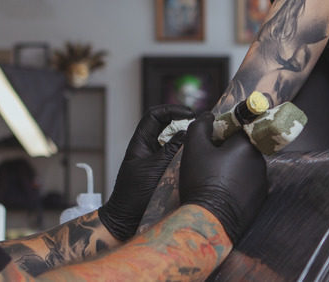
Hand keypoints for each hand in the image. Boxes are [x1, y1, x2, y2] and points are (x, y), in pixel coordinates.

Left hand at [98, 104, 196, 240]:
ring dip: (187, 139)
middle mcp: (149, 147)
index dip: (172, 110)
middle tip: (201, 126)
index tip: (190, 114)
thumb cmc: (134, 193)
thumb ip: (172, 149)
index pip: (155, 115)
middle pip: (167, 126)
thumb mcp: (155, 167)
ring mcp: (156, 159)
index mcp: (141, 142)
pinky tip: (197, 157)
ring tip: (202, 140)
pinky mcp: (163, 171)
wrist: (126, 218)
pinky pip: (177, 156)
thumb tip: (188, 132)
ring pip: (174, 141)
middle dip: (184, 123)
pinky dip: (187, 154)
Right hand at [178, 113, 267, 244]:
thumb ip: (201, 125)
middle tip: (208, 162)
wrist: (210, 220)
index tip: (211, 142)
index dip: (223, 132)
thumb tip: (209, 116)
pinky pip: (248, 185)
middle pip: (243, 148)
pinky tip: (222, 193)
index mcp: (247, 145)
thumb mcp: (194, 147)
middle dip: (228, 151)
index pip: (239, 128)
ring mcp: (262, 182)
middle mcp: (260, 161)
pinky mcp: (261, 200)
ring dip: (233, 168)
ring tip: (214, 180)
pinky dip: (237, 185)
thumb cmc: (202, 180)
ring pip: (246, 166)